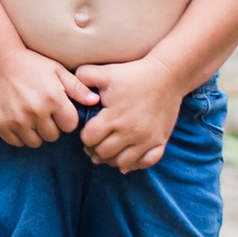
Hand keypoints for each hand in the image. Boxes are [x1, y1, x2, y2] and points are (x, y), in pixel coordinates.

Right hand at [0, 47, 95, 147]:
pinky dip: (19, 136)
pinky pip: (17, 142)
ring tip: (31, 119)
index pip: (70, 126)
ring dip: (36, 133)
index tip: (59, 111)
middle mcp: (37, 112)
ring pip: (35, 142)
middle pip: (53, 136)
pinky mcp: (2, 125)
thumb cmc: (30, 64)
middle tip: (43, 114)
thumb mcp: (57, 70)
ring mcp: (18, 120)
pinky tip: (19, 121)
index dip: (66, 119)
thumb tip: (95, 101)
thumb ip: (77, 87)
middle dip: (51, 127)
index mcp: (54, 99)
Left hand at [74, 55, 183, 170]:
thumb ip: (83, 77)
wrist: (168, 75)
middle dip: (96, 149)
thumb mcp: (105, 72)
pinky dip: (136, 164)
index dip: (85, 137)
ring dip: (113, 159)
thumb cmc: (134, 74)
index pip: (89, 139)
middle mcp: (129, 131)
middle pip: (104, 153)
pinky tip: (129, 159)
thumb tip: (69, 88)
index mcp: (113, 117)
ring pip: (122, 162)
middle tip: (96, 143)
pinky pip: (146, 162)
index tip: (88, 131)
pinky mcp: (160, 140)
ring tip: (110, 150)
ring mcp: (146, 139)